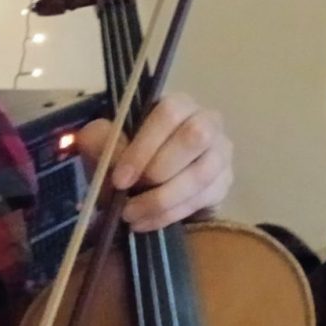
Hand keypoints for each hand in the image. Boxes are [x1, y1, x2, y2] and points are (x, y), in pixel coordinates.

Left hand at [75, 93, 233, 232]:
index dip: (145, 146)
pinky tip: (147, 221)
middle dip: (158, 172)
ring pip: (202, 172)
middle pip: (195, 137)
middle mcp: (208, 120)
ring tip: (132, 215)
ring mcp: (221, 151)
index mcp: (178, 104)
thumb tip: (106, 144)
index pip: (169, 113)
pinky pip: (204, 198)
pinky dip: (171, 214)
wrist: (148, 184)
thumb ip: (101, 139)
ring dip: (164, 199)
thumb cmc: (128, 156)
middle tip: (128, 197)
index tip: (120, 179)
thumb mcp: (106, 144)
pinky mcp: (225, 180)